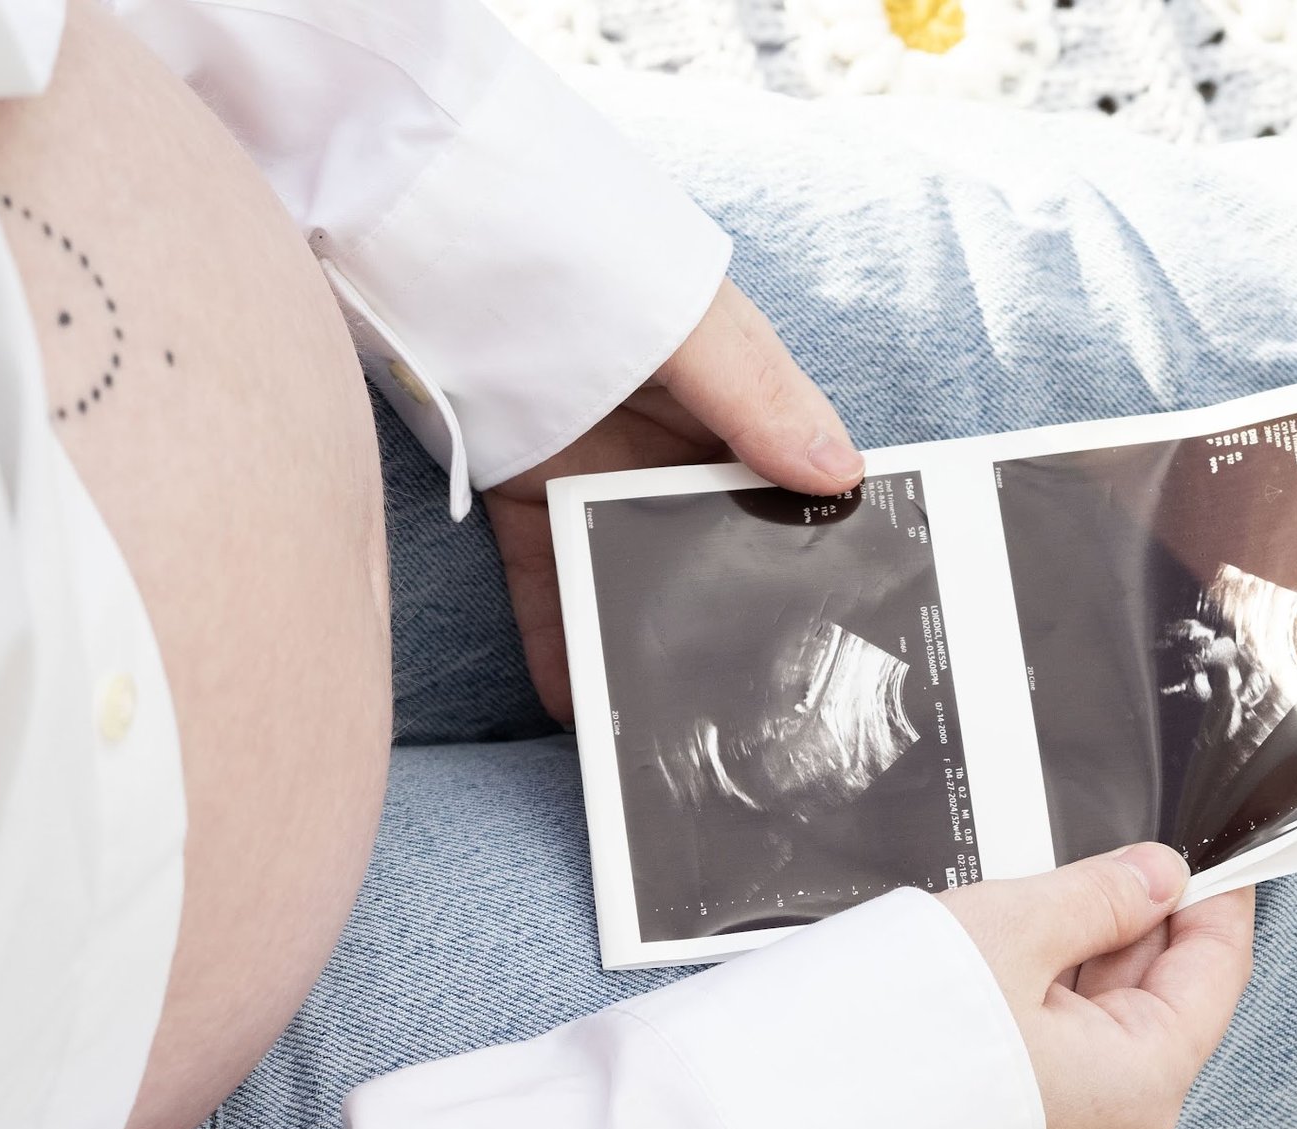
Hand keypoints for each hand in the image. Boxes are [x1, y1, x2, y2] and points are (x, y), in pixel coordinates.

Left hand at [484, 278, 864, 723]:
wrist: (452, 227)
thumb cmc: (590, 250)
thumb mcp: (695, 324)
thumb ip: (759, 398)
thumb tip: (844, 476)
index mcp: (735, 408)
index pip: (790, 493)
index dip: (816, 555)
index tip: (838, 627)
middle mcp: (670, 454)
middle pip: (711, 554)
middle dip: (730, 624)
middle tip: (752, 711)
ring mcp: (595, 481)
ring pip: (629, 581)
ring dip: (639, 647)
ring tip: (664, 732)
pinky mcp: (524, 501)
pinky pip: (548, 588)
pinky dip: (557, 646)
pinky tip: (575, 708)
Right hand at [940, 846, 1256, 1128]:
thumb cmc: (902, 1046)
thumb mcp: (1014, 931)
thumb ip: (1100, 896)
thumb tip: (1155, 876)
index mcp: (1144, 1080)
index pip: (1217, 971)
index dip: (1216, 898)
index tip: (1208, 851)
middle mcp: (1116, 1123)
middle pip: (1161, 996)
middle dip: (1137, 921)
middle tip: (1107, 856)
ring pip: (1104, 1021)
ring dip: (1082, 956)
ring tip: (1036, 903)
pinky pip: (1057, 1049)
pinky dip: (1045, 995)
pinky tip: (1011, 952)